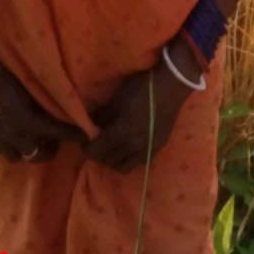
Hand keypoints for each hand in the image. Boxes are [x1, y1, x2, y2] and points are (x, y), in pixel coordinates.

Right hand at [0, 68, 87, 162]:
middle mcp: (13, 134)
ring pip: (15, 157)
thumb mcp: (33, 89)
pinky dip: (5, 146)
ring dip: (24, 150)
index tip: (86, 138)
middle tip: (52, 141)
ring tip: (28, 139)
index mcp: (28, 121)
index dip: (73, 135)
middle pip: (36, 155)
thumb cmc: (11, 73)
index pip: (57, 133)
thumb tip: (64, 111)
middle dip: (47, 150)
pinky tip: (9, 136)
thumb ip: (47, 105)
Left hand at [85, 39, 201, 174]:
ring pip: (122, 167)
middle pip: (107, 161)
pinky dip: (127, 159)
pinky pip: (137, 163)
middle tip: (93, 142)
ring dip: (112, 160)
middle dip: (97, 154)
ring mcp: (148, 150)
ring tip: (109, 147)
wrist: (171, 86)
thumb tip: (88, 128)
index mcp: (123, 132)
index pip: (96, 151)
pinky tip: (125, 146)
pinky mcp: (157, 149)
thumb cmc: (141, 88)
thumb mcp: (117, 100)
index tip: (82, 140)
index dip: (86, 147)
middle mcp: (135, 146)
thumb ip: (102, 117)